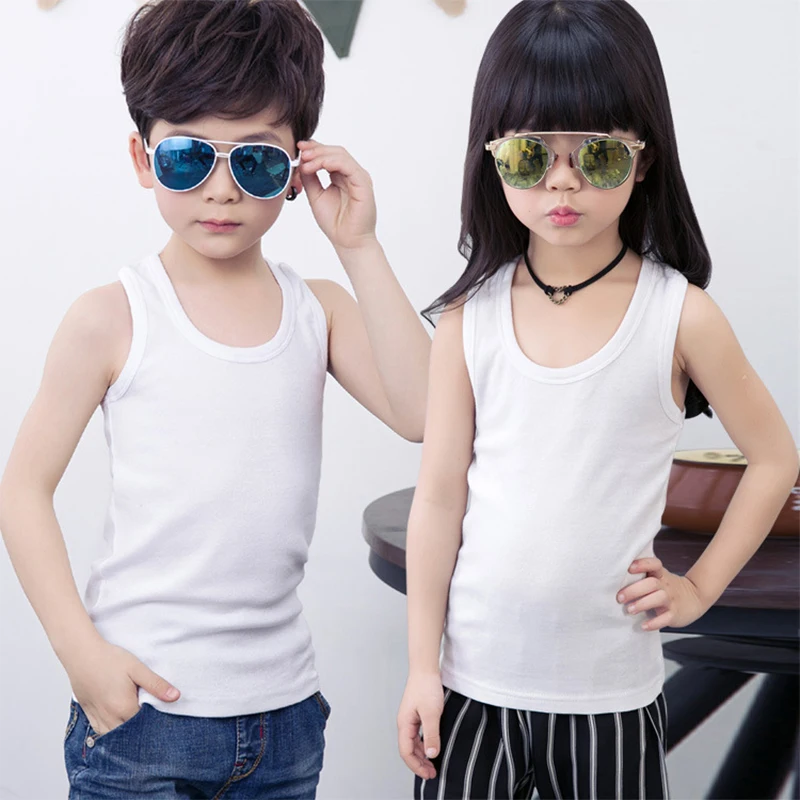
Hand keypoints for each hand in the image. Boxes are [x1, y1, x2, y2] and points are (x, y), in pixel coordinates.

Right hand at [64, 636, 179, 735]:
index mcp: (125, 708)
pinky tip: (118, 723)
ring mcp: (97, 718)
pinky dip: (110, 731)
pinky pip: (100, 732)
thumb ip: (156, 685)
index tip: (161, 718)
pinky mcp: (88, 714)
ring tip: (135, 724)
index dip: (154, 723)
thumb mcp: (137, 669)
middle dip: (140, 732)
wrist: (81, 654)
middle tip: (150, 722)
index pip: (144, 727)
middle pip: (129, 735)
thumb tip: (175, 697)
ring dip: (124, 734)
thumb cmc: (110, 659)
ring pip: (113, 735)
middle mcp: (110, 718)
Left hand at [297, 141, 377, 253]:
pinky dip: (332, 162)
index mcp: (341, 176)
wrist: (348, 242)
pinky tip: (319, 165)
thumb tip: (301, 162)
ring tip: (306, 162)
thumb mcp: (316, 196)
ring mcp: (359, 178)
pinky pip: (348, 166)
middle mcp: (351, 175)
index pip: (328, 155)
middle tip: (301, 152)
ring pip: (340, 155)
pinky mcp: (363, 183)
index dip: (314, 148)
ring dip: (321, 155)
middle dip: (316, 149)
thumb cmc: (335, 223)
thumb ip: (310, 178)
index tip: (298, 148)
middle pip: (334, 152)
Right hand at [397, 671, 444, 779]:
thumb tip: (431, 754)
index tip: (428, 774)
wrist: (425, 669)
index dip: (416, 766)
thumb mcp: (432, 713)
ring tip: (433, 764)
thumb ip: (431, 734)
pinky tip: (431, 746)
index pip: (406, 752)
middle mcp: (404, 723)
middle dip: (419, 763)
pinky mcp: (416, 714)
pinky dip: (423, 744)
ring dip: (421, 755)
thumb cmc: (426, 687)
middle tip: (432, 773)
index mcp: (404, 724)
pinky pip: (417, 735)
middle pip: (408, 749)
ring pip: (412, 743)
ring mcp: (409, 718)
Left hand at [618, 556, 708, 629]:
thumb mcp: (659, 577)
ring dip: (642, 604)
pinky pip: (665, 618)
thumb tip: (615, 577)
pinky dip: (654, 623)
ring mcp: (671, 599)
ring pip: (658, 599)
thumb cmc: (667, 587)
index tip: (629, 568)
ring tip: (630, 610)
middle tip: (619, 597)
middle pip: (651, 583)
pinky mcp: (675, 614)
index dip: (643, 564)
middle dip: (634, 590)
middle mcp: (665, 585)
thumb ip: (643, 575)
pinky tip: (644, 626)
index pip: (654, 564)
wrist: (695, 597)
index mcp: (660, 574)